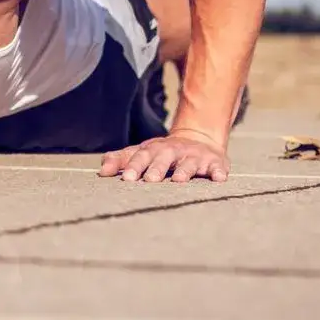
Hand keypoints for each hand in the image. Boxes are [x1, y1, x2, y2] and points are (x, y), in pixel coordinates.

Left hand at [98, 130, 229, 182]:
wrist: (198, 139)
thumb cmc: (163, 152)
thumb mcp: (142, 152)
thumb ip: (121, 160)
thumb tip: (101, 171)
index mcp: (153, 149)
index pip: (140, 156)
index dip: (133, 166)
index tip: (126, 178)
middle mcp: (173, 151)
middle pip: (163, 158)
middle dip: (157, 168)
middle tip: (149, 180)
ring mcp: (194, 156)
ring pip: (188, 163)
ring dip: (184, 171)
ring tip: (179, 180)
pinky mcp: (214, 163)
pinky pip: (217, 167)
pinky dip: (218, 172)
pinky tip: (218, 178)